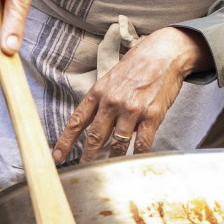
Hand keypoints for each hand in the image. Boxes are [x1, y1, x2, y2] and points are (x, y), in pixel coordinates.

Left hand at [52, 27, 210, 162]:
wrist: (165, 54)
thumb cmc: (137, 66)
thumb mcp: (111, 79)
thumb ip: (100, 100)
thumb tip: (91, 122)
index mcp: (98, 92)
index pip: (76, 121)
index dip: (65, 141)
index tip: (58, 156)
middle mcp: (112, 102)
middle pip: (95, 137)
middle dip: (88, 156)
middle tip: (84, 170)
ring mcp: (132, 110)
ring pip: (117, 144)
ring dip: (111, 160)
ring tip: (108, 170)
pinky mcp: (151, 116)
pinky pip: (141, 144)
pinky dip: (137, 156)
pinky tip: (134, 162)